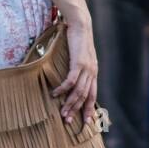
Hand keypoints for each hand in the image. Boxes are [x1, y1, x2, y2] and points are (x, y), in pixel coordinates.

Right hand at [53, 13, 97, 127]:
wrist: (81, 25)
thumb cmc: (78, 40)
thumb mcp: (81, 57)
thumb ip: (79, 68)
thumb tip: (72, 78)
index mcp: (93, 73)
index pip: (93, 95)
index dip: (89, 109)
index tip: (85, 122)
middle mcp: (92, 73)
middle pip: (85, 97)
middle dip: (77, 111)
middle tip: (67, 122)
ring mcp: (86, 68)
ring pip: (78, 92)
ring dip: (69, 103)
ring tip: (61, 112)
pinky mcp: (78, 63)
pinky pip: (70, 81)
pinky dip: (62, 89)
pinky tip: (55, 94)